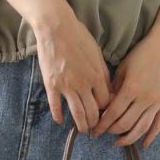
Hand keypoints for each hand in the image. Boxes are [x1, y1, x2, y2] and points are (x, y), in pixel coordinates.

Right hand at [31, 7, 112, 132]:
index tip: (106, 116)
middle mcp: (84, 84)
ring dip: (81, 125)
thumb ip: (103, 74)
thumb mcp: (97, 55)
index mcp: (97, 76)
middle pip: (93, 112)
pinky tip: (60, 121)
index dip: (107, 112)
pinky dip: (58, 115)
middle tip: (96, 130)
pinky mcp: (52, 85)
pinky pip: (56, 106)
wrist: (56, 28)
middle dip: (96, 124)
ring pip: (77, 113)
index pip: (107, 103)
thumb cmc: (79, 37)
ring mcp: (67, 86)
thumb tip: (107, 90)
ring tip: (83, 131)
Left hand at [90, 31, 159, 147]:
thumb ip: (114, 87)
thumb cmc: (143, 53)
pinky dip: (150, 136)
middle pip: (125, 124)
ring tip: (118, 142)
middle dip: (112, 131)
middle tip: (103, 134)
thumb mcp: (124, 67)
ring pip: (141, 128)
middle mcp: (145, 98)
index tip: (94, 130)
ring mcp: (158, 102)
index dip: (102, 124)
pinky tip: (143, 144)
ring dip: (128, 138)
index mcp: (131, 88)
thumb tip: (105, 105)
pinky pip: (158, 124)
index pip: (113, 113)